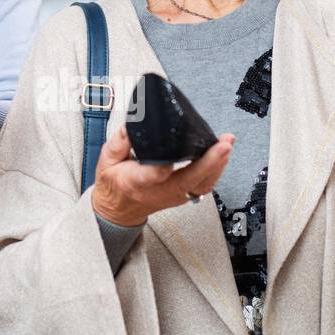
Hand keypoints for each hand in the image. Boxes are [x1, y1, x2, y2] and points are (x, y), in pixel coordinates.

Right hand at [91, 125, 234, 227]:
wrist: (118, 211)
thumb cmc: (114, 185)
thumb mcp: (106, 160)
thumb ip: (120, 141)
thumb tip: (134, 123)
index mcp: (137, 181)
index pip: (154, 174)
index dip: (164, 166)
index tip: (173, 157)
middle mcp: (159, 191)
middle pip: (189, 179)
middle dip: (210, 161)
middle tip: (223, 144)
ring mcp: (173, 196)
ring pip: (202, 184)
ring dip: (218, 165)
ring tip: (227, 144)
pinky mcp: (182, 196)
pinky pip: (204, 186)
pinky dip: (216, 171)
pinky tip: (223, 157)